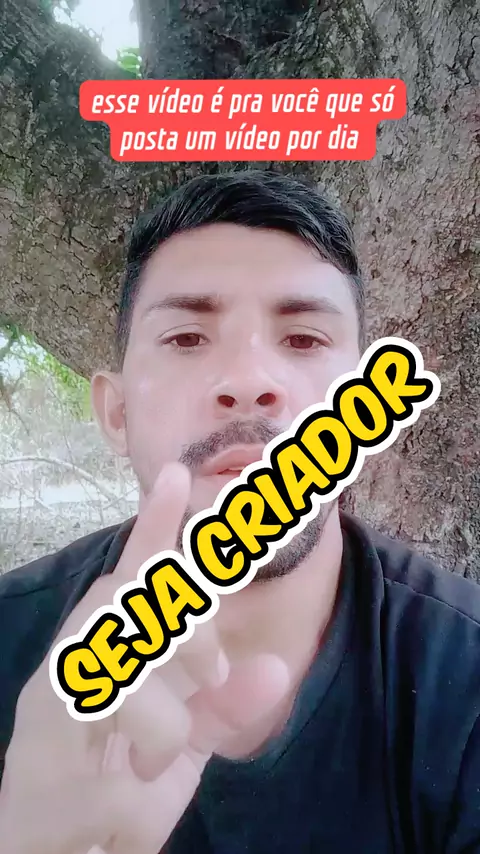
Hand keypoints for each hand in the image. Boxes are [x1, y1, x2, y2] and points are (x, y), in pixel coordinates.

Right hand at [0, 463, 289, 853]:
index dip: (153, 525)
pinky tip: (128, 807)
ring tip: (154, 761)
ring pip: (115, 669)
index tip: (177, 474)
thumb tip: (276, 668)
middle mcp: (69, 662)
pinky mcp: (35, 773)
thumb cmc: (120, 776)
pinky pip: (109, 769)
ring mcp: (46, 711)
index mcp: (107, 644)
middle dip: (187, 633)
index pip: (132, 574)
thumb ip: (230, 702)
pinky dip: (140, 795)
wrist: (57, 850)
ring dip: (163, 722)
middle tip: (209, 678)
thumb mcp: (191, 736)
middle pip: (126, 600)